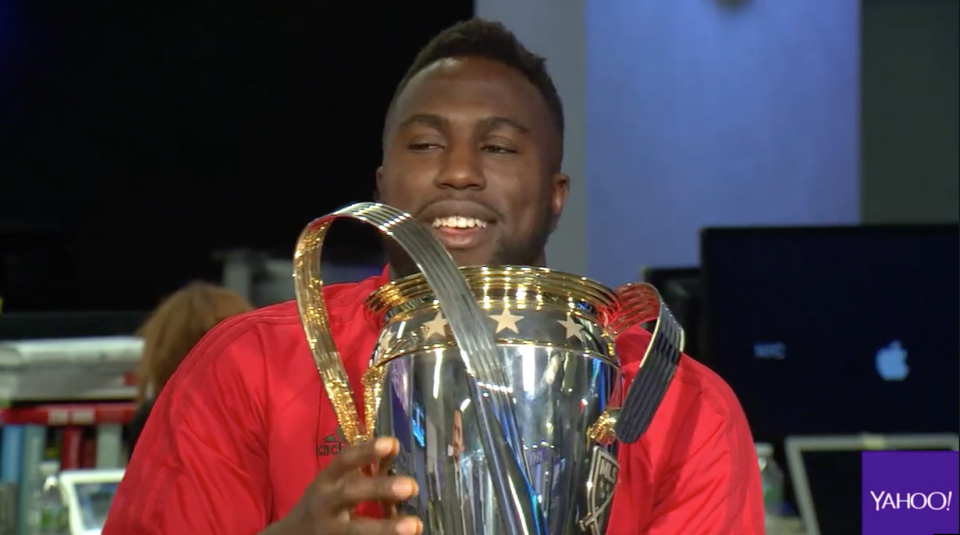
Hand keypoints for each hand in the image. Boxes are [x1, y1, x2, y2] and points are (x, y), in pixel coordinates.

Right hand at [275, 437, 421, 534]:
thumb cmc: (322, 503)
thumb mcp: (335, 483)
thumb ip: (363, 468)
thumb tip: (395, 447)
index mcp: (325, 482)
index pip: (344, 462)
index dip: (366, 451)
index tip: (392, 443)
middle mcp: (325, 504)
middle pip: (351, 494)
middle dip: (380, 489)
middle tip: (412, 486)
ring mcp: (330, 530)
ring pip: (357, 530)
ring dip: (386, 529)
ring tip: (415, 526)